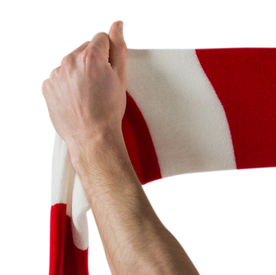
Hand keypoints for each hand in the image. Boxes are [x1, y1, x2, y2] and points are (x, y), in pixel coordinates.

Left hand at [39, 18, 127, 151]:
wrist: (92, 138)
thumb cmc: (108, 113)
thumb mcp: (120, 80)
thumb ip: (118, 49)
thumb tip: (116, 25)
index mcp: (90, 57)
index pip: (100, 38)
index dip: (107, 54)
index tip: (108, 70)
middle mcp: (69, 61)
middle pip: (83, 50)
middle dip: (91, 62)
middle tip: (99, 86)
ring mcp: (55, 73)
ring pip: (69, 63)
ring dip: (78, 73)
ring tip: (87, 95)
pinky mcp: (46, 85)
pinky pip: (57, 77)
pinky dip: (66, 85)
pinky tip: (76, 99)